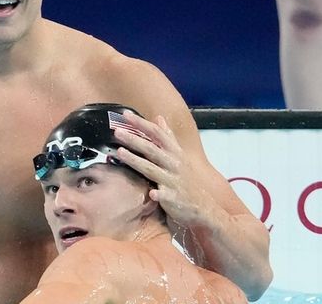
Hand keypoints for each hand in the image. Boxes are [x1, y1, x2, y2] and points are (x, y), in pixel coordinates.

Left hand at [112, 110, 219, 227]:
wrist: (204, 208)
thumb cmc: (187, 180)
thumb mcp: (180, 156)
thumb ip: (168, 137)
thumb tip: (158, 118)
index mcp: (174, 153)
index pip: (157, 133)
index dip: (142, 123)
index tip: (125, 114)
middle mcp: (174, 164)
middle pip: (151, 149)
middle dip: (134, 139)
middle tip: (117, 131)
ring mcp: (173, 181)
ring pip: (152, 169)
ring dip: (136, 161)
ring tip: (120, 153)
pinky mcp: (174, 199)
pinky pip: (165, 196)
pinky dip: (159, 194)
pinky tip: (152, 194)